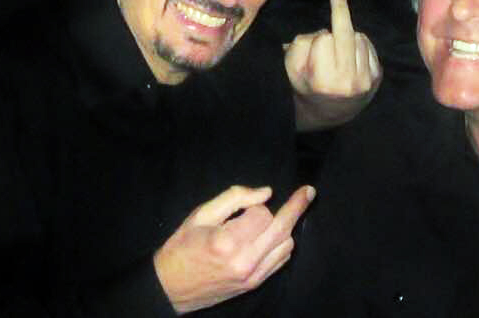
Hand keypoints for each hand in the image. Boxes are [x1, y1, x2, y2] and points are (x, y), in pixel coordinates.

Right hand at [154, 184, 313, 312]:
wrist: (170, 287)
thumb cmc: (182, 246)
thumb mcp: (201, 214)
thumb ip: (235, 199)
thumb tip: (267, 192)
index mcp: (228, 242)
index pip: (263, 214)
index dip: (256, 205)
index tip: (245, 206)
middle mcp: (245, 261)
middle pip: (282, 229)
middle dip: (297, 206)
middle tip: (309, 191)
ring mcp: (252, 276)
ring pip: (286, 245)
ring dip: (285, 227)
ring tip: (279, 216)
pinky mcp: (254, 285)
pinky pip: (280, 261)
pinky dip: (282, 244)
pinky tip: (275, 235)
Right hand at [285, 0, 381, 129]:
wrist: (331, 111)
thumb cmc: (307, 84)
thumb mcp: (291, 68)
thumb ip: (300, 46)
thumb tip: (325, 31)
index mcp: (323, 80)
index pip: (324, 39)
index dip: (317, 38)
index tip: (315, 39)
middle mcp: (348, 81)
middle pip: (345, 33)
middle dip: (339, 11)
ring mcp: (366, 80)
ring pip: (359, 37)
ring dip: (348, 36)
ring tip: (338, 50)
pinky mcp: (377, 77)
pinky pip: (369, 44)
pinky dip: (360, 44)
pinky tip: (352, 54)